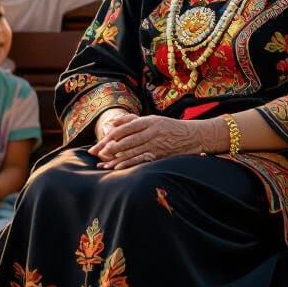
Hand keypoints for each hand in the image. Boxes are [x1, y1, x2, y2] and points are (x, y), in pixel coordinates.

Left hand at [91, 115, 210, 169]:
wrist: (193, 136)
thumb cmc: (169, 127)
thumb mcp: (152, 119)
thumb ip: (132, 121)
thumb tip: (112, 123)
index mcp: (148, 121)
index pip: (124, 128)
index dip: (110, 136)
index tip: (99, 143)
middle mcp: (151, 132)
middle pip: (125, 140)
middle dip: (108, 147)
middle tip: (95, 153)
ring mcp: (156, 144)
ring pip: (131, 151)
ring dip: (115, 158)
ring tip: (102, 163)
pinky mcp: (160, 155)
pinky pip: (141, 160)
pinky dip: (128, 163)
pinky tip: (118, 167)